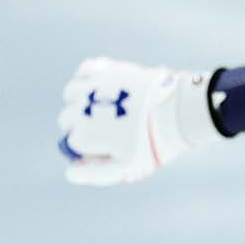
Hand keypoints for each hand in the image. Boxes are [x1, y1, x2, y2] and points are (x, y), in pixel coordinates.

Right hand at [57, 58, 222, 184]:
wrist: (177, 111)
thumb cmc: (152, 143)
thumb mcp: (126, 168)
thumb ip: (94, 174)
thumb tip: (69, 173)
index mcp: (83, 135)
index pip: (70, 143)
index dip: (87, 148)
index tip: (107, 148)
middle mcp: (81, 109)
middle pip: (66, 118)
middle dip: (82, 125)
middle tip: (109, 128)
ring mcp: (93, 86)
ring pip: (71, 93)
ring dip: (80, 101)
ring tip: (104, 108)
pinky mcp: (108, 69)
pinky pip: (85, 69)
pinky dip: (88, 77)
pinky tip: (101, 86)